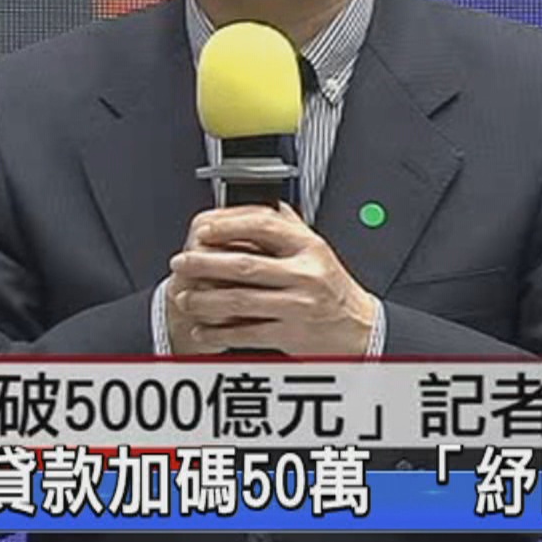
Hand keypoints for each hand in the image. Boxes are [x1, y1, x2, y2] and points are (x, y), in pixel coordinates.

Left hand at [165, 203, 377, 355]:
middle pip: (243, 265)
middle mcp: (304, 274)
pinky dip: (219, 332)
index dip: (227, 226)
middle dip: (204, 264)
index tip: (203, 230)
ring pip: (239, 301)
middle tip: (181, 262)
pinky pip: (246, 333)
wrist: (360, 329)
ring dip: (205, 300)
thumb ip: (288, 228)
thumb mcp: (316, 250)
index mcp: (308, 246)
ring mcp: (297, 306)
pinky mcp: (290, 334)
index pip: (263, 226)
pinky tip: (204, 329)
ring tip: (186, 298)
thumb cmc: (333, 289)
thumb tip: (251, 207)